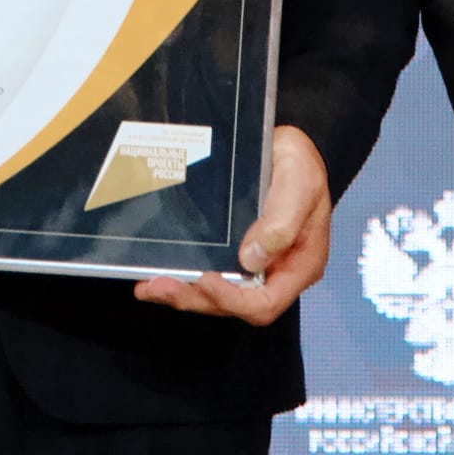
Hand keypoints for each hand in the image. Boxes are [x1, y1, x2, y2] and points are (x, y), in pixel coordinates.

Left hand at [135, 127, 331, 323]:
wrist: (288, 150)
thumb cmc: (302, 167)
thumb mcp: (299, 186)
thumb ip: (282, 222)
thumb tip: (250, 259)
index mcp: (298, 266)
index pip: (265, 303)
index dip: (232, 299)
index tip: (207, 280)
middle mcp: (274, 273)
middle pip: (233, 304)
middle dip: (196, 297)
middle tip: (162, 285)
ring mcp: (252, 266)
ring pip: (215, 294)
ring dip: (183, 292)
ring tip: (151, 286)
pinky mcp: (233, 254)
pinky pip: (208, 272)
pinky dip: (182, 276)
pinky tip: (155, 274)